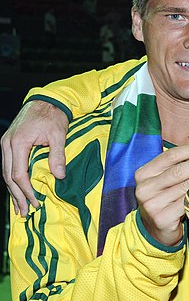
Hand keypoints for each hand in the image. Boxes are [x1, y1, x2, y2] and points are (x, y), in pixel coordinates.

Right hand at [1, 101, 68, 215]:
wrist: (46, 100)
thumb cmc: (53, 116)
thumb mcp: (58, 135)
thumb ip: (58, 156)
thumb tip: (59, 177)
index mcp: (18, 143)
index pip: (19, 174)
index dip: (27, 190)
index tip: (36, 202)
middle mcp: (7, 144)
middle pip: (8, 176)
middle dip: (17, 195)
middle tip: (26, 211)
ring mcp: (6, 143)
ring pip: (6, 172)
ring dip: (13, 190)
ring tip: (20, 207)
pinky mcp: (9, 143)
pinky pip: (8, 166)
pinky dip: (13, 179)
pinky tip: (17, 190)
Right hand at [134, 142, 188, 245]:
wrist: (157, 231)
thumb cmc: (166, 200)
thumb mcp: (167, 181)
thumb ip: (181, 166)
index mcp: (144, 174)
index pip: (170, 156)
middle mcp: (145, 188)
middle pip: (179, 171)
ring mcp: (152, 204)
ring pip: (186, 187)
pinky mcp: (162, 218)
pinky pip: (188, 203)